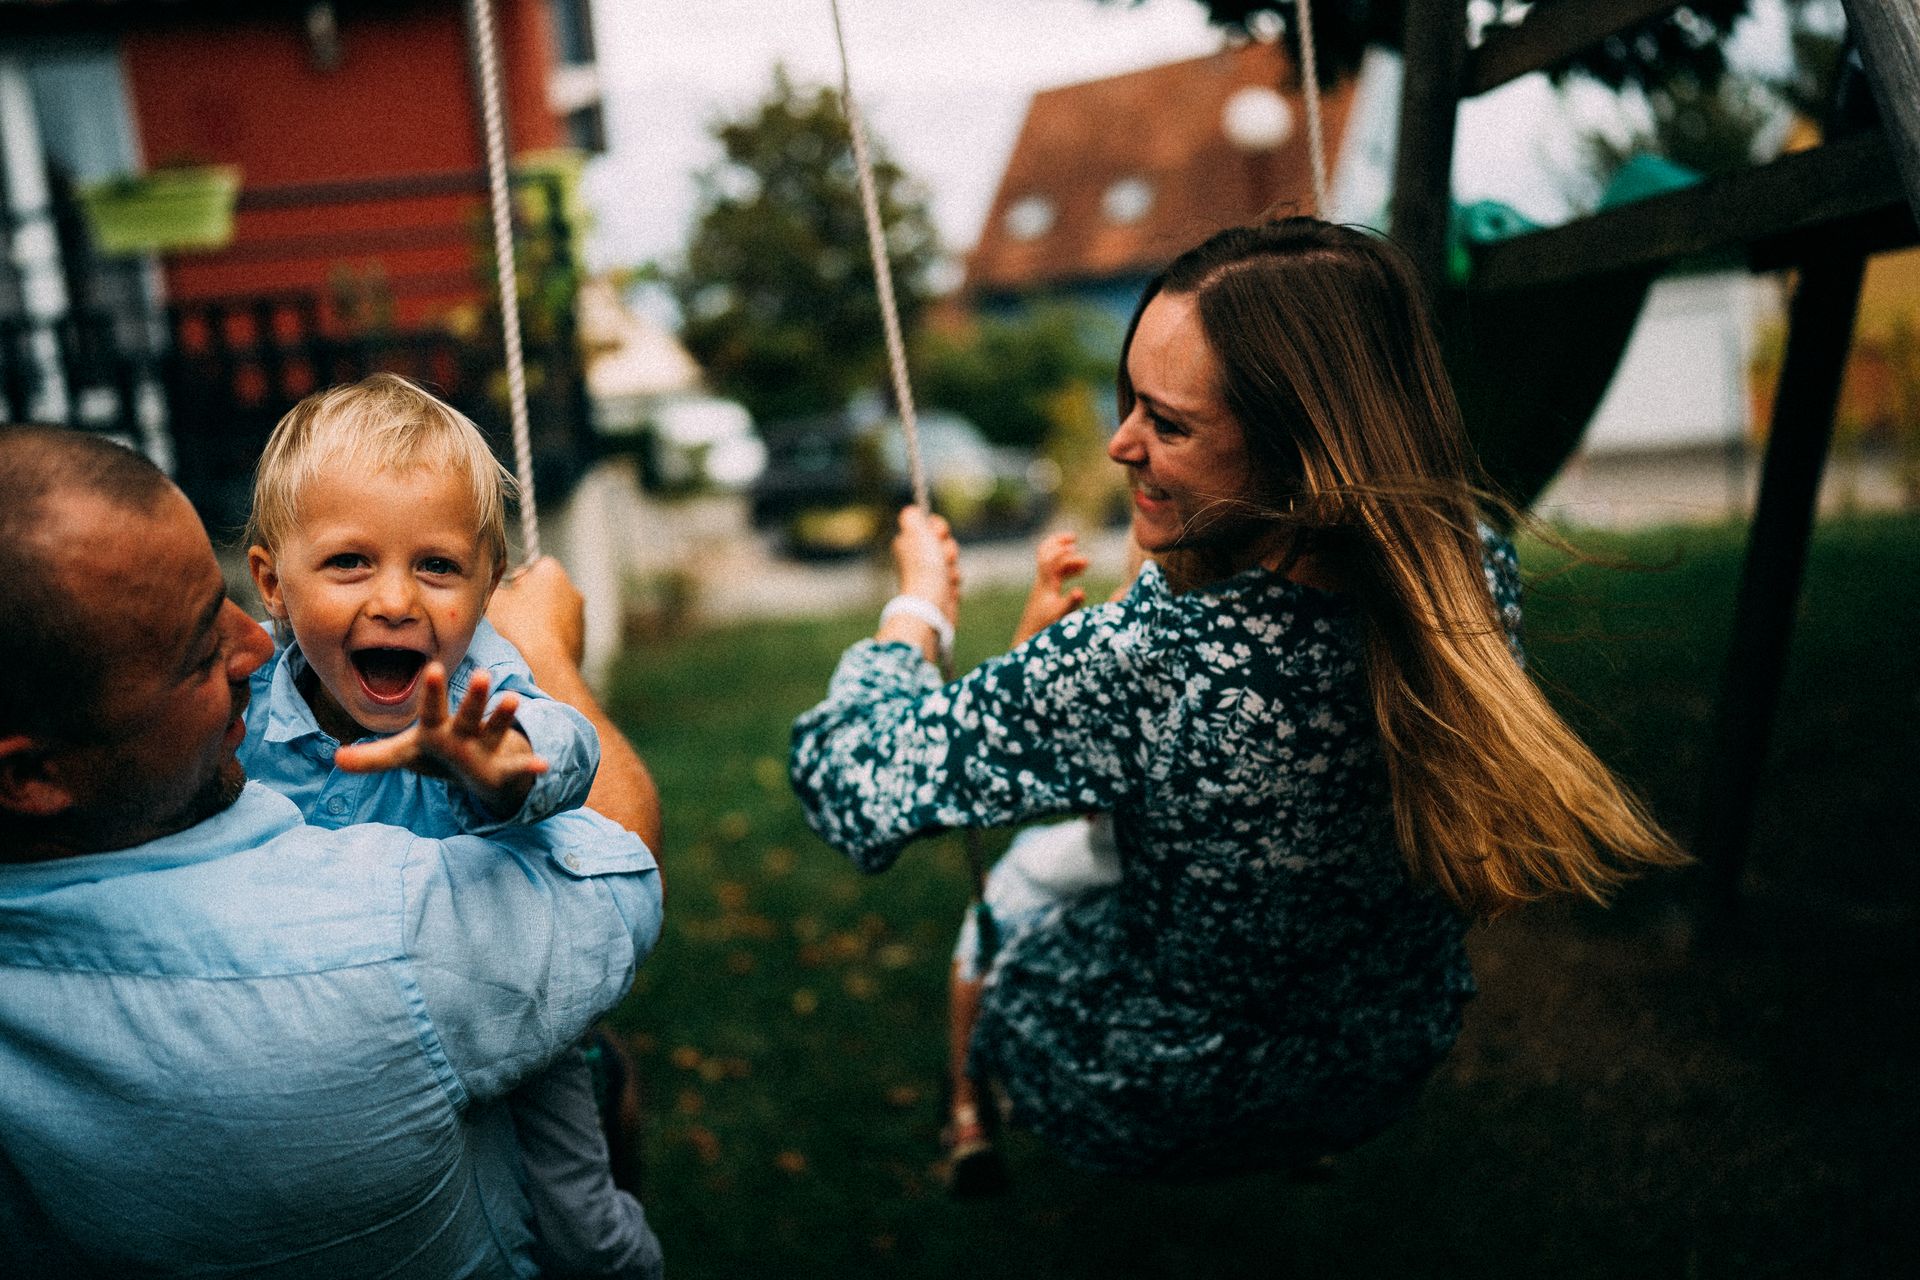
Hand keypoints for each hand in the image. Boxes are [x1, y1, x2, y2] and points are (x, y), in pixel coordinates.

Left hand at [333, 664, 546, 816]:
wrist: (478, 769)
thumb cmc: (438, 754)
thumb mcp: (405, 754)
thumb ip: (372, 758)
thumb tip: (335, 759)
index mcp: (437, 729)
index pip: (431, 709)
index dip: (432, 692)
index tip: (432, 666)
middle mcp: (464, 732)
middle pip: (468, 714)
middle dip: (474, 697)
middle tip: (481, 673)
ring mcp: (486, 747)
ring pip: (495, 730)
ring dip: (504, 716)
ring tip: (513, 699)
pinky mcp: (504, 768)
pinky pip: (518, 769)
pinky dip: (531, 768)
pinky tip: (544, 766)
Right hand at [487, 556, 585, 668]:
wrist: (544, 669)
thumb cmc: (517, 629)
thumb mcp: (492, 600)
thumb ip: (491, 586)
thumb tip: (489, 587)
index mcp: (551, 572)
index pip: (529, 569)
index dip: (512, 584)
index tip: (503, 600)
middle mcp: (572, 591)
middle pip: (541, 593)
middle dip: (525, 604)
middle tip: (507, 620)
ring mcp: (579, 618)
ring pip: (550, 617)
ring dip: (536, 625)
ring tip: (517, 640)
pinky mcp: (580, 643)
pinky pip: (557, 638)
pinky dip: (545, 642)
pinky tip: (531, 653)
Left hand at [891, 507, 959, 621]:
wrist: (931, 605)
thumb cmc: (924, 568)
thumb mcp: (916, 533)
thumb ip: (912, 517)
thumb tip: (911, 510)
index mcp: (908, 544)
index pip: (929, 526)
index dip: (939, 528)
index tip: (940, 532)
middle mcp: (916, 559)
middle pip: (943, 543)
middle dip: (949, 549)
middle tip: (943, 557)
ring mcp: (928, 576)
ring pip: (951, 562)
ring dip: (952, 568)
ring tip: (946, 578)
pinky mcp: (939, 591)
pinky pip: (954, 580)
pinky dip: (953, 584)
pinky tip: (947, 590)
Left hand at [1012, 530, 1088, 644]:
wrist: (1028, 639)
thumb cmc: (1043, 628)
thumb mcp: (1060, 615)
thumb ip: (1071, 602)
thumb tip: (1082, 591)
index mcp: (1045, 583)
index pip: (1050, 558)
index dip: (1061, 549)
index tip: (1077, 546)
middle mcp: (1042, 582)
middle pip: (1046, 555)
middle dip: (1059, 544)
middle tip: (1074, 539)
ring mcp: (1043, 587)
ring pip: (1053, 565)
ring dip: (1067, 559)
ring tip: (1085, 563)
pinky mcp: (1045, 594)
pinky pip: (1056, 575)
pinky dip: (1067, 570)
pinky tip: (1079, 573)